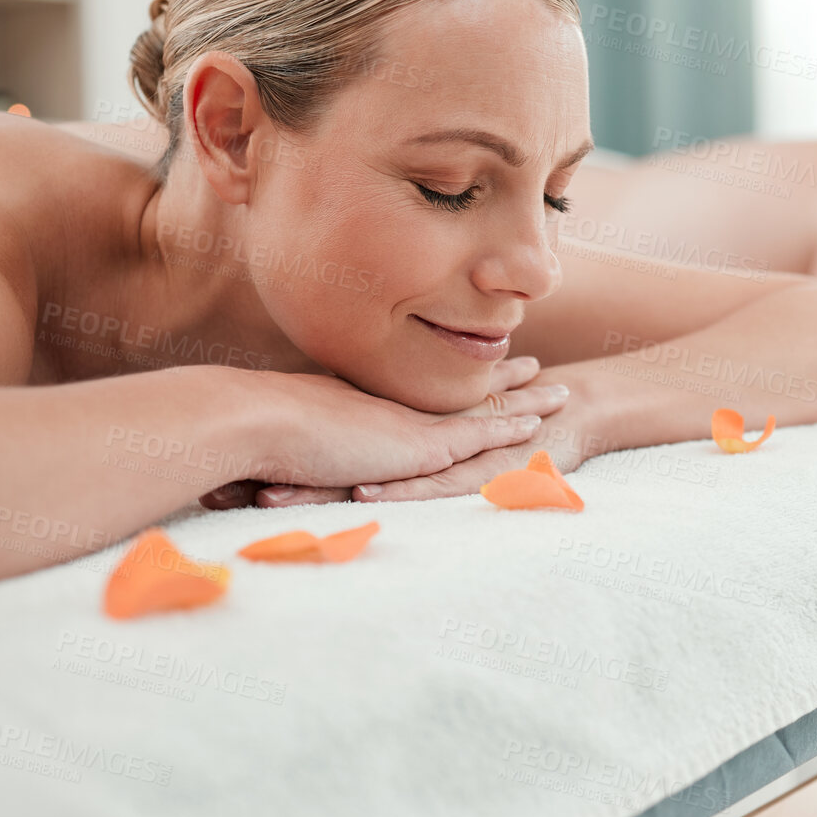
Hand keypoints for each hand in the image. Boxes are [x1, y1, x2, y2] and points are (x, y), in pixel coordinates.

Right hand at [204, 356, 567, 508]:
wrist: (257, 423)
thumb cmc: (261, 433)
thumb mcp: (293, 436)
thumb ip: (307, 442)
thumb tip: (291, 454)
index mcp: (371, 404)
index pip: (424, 391)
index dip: (453, 378)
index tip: (477, 362)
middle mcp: (397, 407)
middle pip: (462, 391)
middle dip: (502, 379)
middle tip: (535, 366)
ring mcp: (411, 424)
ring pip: (482, 409)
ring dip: (522, 401)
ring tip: (559, 393)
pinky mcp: (421, 446)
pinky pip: (477, 436)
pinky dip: (508, 428)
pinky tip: (537, 424)